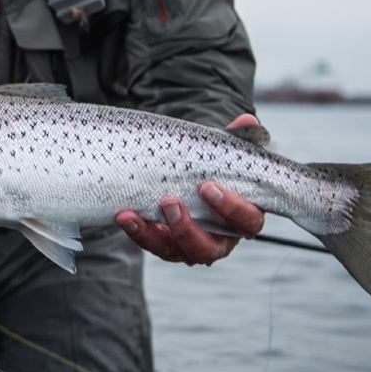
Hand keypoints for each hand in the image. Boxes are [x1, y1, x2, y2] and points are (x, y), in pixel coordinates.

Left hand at [113, 114, 265, 265]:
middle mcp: (218, 241)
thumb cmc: (214, 171)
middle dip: (186, 228)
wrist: (190, 178)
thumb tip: (246, 120)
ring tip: (134, 214)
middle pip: (208, 249)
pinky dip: (137, 231)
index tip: (208, 186)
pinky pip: (151, 243)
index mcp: (242, 220)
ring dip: (153, 233)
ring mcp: (189, 247)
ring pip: (175, 251)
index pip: (247, 222)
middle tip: (169, 201)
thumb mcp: (224, 155)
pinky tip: (123, 215)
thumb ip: (236, 140)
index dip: (231, 208)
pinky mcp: (165, 245)